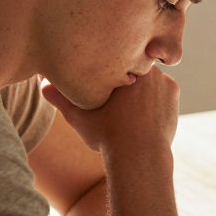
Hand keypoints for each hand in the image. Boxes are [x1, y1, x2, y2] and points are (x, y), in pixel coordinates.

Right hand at [42, 69, 178, 158]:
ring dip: (140, 87)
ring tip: (128, 105)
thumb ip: (61, 99)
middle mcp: (146, 66)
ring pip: (146, 77)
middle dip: (123, 77)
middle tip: (113, 95)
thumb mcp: (79, 116)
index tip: (100, 82)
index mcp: (124, 65)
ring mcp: (164, 79)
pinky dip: (153, 97)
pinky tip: (142, 111)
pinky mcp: (174, 94)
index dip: (107, 69)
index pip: (114, 59)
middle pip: (131, 66)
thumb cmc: (107, 135)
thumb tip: (41, 85)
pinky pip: (161, 89)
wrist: (140, 156)